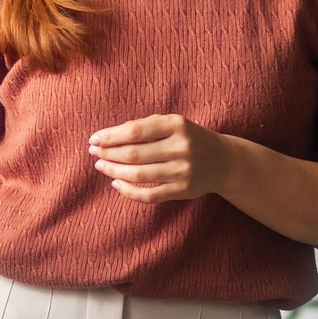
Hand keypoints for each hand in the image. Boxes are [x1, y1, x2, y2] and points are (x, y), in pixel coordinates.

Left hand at [89, 112, 228, 204]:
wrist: (224, 161)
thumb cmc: (189, 138)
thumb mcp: (174, 123)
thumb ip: (146, 126)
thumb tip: (109, 136)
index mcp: (177, 125)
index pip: (135, 131)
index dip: (110, 136)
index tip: (93, 139)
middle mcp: (181, 147)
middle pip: (134, 154)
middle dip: (109, 153)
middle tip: (93, 152)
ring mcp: (183, 171)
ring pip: (139, 175)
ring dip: (114, 170)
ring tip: (100, 165)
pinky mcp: (183, 191)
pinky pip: (149, 195)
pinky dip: (128, 191)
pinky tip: (116, 182)